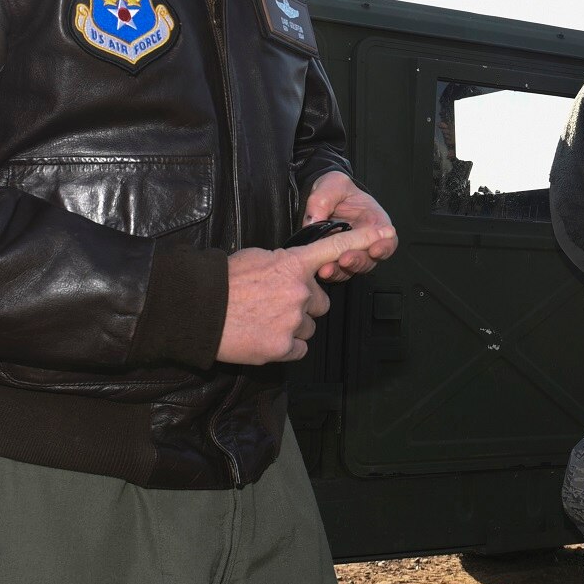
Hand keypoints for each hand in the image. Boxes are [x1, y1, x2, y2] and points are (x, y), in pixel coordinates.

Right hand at [216, 227, 382, 364]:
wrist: (197, 310)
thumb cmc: (221, 282)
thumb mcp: (255, 257)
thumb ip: (282, 263)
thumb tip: (291, 270)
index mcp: (292, 264)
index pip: (333, 250)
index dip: (361, 242)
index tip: (386, 233)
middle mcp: (299, 291)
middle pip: (320, 303)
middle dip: (302, 306)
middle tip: (274, 305)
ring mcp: (293, 321)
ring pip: (308, 328)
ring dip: (292, 327)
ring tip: (263, 321)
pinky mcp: (283, 347)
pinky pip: (299, 350)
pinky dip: (285, 348)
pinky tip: (263, 337)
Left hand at [302, 172, 397, 280]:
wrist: (319, 197)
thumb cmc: (335, 189)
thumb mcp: (333, 184)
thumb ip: (325, 199)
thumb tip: (314, 220)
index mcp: (375, 222)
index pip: (388, 239)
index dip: (384, 247)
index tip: (375, 250)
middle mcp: (364, 241)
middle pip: (369, 259)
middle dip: (358, 261)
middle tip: (345, 259)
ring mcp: (348, 252)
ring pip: (350, 269)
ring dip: (340, 271)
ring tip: (326, 269)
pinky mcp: (332, 259)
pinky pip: (333, 270)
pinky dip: (327, 272)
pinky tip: (318, 270)